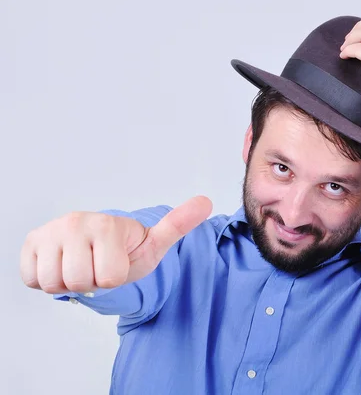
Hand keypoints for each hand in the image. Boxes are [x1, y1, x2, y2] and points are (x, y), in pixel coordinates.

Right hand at [20, 196, 211, 293]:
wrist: (95, 242)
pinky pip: (32, 278)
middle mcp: (76, 222)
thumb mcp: (154, 242)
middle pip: (79, 282)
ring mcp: (50, 231)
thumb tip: (207, 202)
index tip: (117, 263)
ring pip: (54, 282)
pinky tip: (61, 264)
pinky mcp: (30, 241)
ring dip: (68, 282)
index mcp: (108, 224)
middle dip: (91, 282)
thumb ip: (177, 225)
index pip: (110, 278)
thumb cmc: (125, 247)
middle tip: (97, 266)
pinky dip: (46, 279)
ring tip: (81, 265)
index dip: (115, 278)